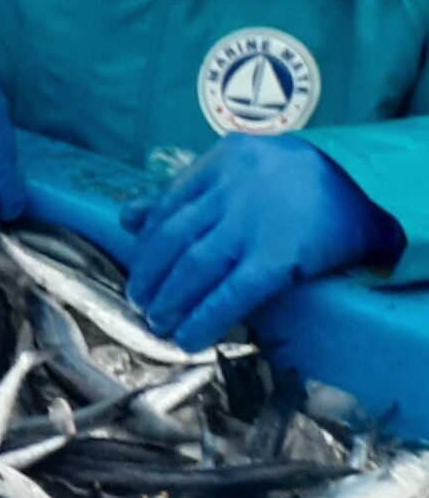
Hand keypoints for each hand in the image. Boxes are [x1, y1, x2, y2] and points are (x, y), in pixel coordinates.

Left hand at [122, 135, 402, 350]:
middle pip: (173, 239)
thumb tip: (128, 218)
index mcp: (224, 159)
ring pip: (193, 268)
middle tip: (140, 301)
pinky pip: (229, 294)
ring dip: (168, 300)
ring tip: (157, 321)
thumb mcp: (246, 165)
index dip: (146, 243)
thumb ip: (189, 188)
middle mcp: (232, 188)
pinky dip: (202, 319)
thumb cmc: (305, 180)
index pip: (169, 204)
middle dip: (149, 275)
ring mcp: (253, 223)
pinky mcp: (276, 257)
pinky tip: (188, 338)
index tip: (137, 266)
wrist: (370, 189)